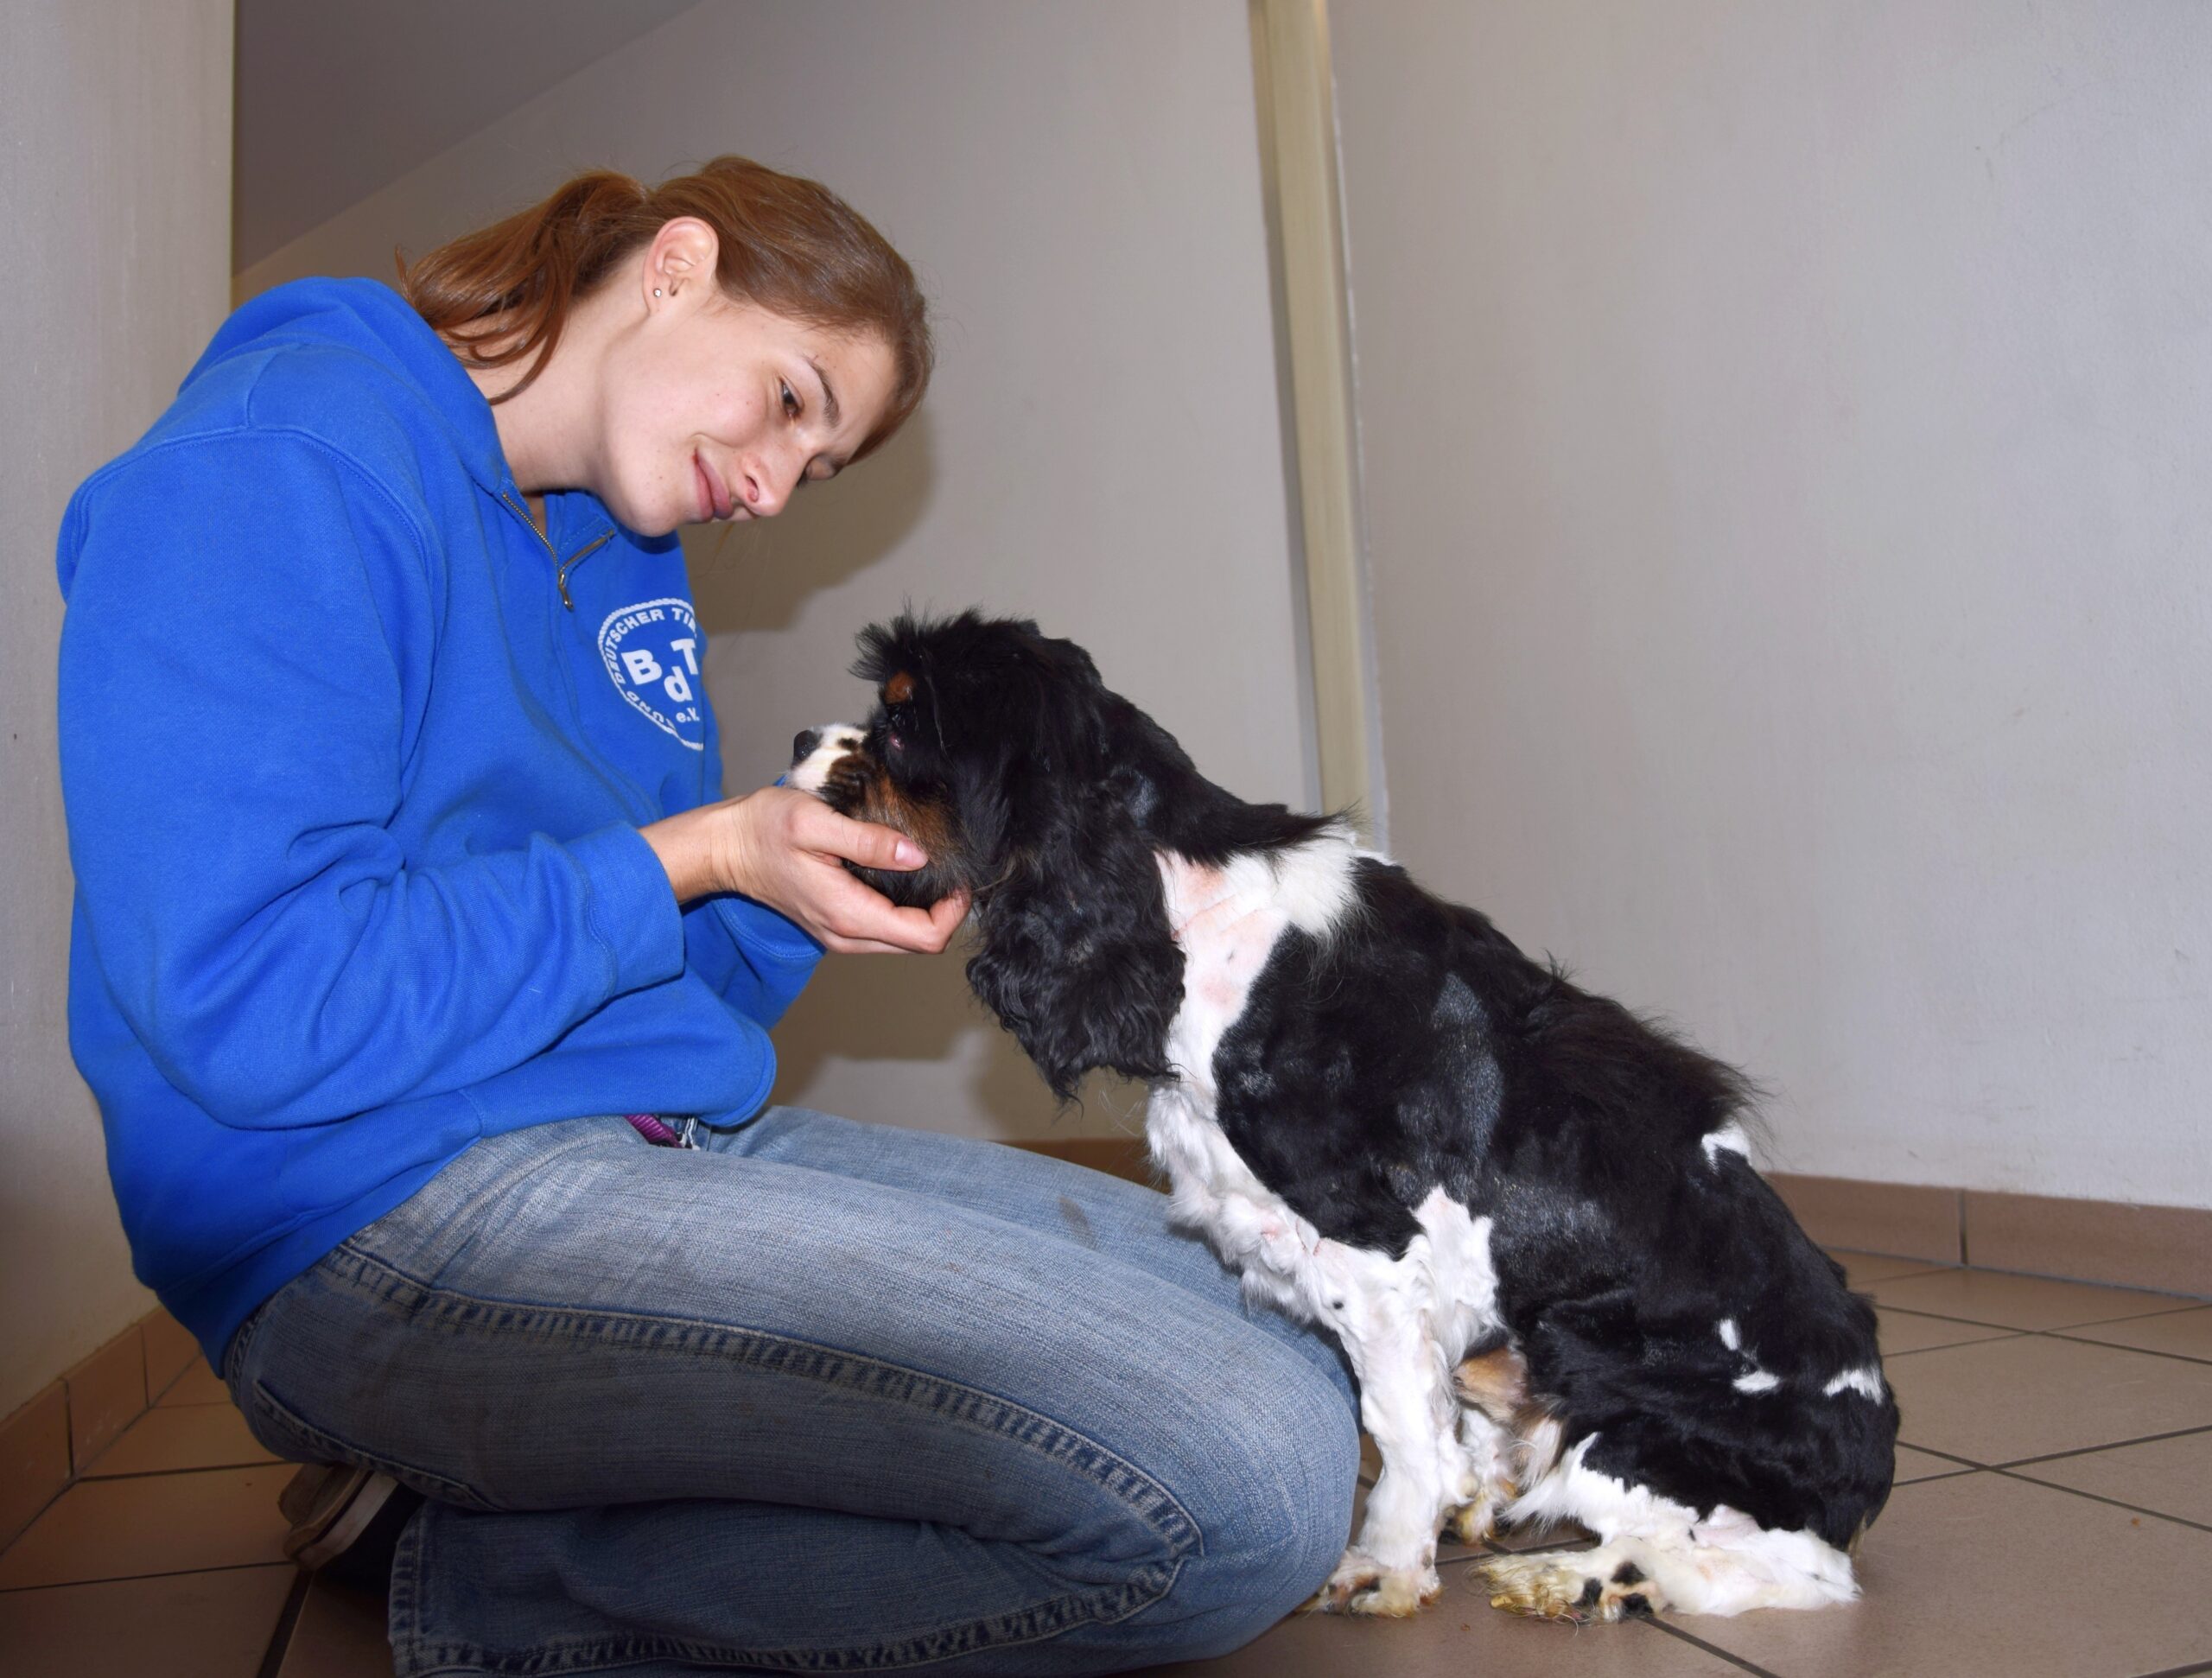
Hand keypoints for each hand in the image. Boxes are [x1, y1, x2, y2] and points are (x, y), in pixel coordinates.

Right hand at [641, 786, 968, 953]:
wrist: (725, 847)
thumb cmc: (764, 829)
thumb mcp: (817, 823)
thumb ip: (869, 842)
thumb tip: (917, 856)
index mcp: (849, 914)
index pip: (925, 937)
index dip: (953, 912)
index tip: (958, 877)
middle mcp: (847, 935)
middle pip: (919, 944)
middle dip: (945, 912)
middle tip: (952, 871)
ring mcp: (840, 934)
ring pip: (903, 939)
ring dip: (925, 912)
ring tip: (932, 868)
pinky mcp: (835, 924)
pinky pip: (883, 928)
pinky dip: (903, 908)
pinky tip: (902, 873)